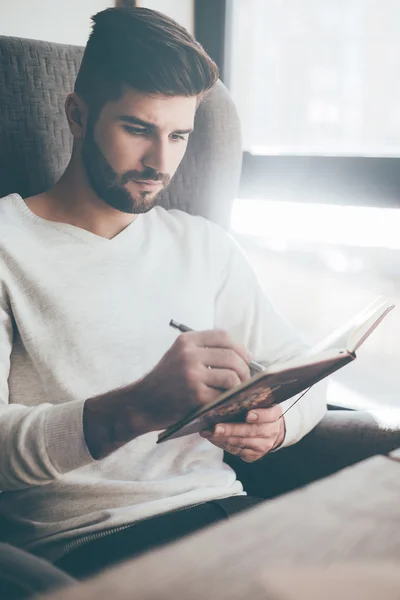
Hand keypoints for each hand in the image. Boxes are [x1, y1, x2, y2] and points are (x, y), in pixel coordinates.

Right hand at [84, 329, 251, 458]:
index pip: (223, 336)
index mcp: (186, 341)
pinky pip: (224, 395)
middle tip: (246, 379)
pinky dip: (230, 399)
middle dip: (244, 368)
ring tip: (238, 391)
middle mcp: (188, 354)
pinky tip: (227, 401)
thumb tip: (241, 354)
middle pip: (231, 355)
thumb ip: (204, 351)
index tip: (246, 358)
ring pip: (232, 376)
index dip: (239, 347)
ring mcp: (192, 375)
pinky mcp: (195, 395)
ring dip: (240, 385)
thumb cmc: (165, 381)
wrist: (142, 403)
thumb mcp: (179, 355)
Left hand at [199, 405, 284, 461]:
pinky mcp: (254, 455)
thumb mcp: (260, 401)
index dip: (259, 416)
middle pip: (251, 431)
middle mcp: (272, 431)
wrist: (269, 430)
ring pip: (242, 443)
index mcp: (275, 414)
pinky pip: (237, 451)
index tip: (247, 415)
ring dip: (223, 438)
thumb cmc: (258, 409)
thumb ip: (250, 398)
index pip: (270, 415)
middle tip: (215, 428)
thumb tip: (229, 395)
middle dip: (231, 430)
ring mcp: (263, 445)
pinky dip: (223, 444)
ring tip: (208, 433)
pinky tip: (213, 439)